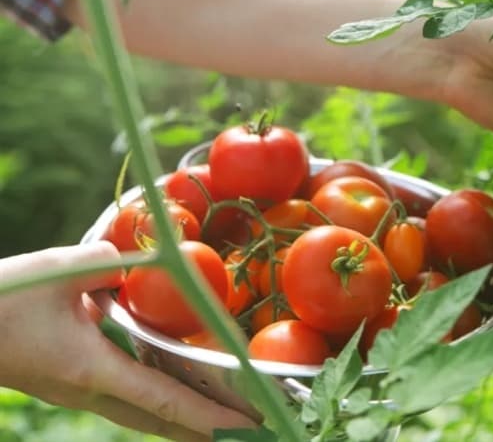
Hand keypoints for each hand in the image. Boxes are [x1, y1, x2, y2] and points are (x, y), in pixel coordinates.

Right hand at [0, 242, 255, 440]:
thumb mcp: (56, 270)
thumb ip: (107, 261)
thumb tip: (145, 254)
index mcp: (92, 370)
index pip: (165, 400)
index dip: (209, 417)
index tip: (246, 428)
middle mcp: (90, 391)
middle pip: (160, 422)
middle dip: (205, 432)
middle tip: (249, 434)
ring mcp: (78, 393)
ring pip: (142, 417)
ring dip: (182, 423)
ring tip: (220, 425)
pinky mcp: (69, 384)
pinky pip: (125, 401)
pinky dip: (157, 406)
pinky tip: (171, 395)